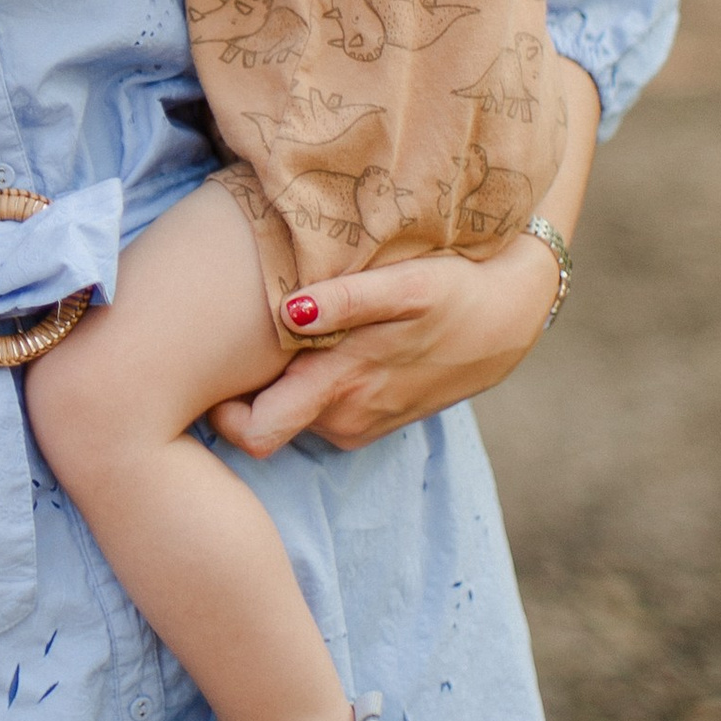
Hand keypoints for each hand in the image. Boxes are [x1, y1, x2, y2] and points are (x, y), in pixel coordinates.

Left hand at [208, 236, 560, 457]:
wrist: (512, 313)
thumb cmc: (453, 290)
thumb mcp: (405, 285)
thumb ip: (345, 301)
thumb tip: (289, 311)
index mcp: (341, 389)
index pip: (254, 434)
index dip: (220, 414)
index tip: (207, 371)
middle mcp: (344, 419)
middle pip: (264, 424)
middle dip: (240, 394)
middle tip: (223, 343)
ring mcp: (360, 425)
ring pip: (293, 416)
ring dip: (279, 383)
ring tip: (274, 333)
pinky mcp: (375, 421)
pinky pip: (321, 411)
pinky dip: (310, 385)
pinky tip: (315, 345)